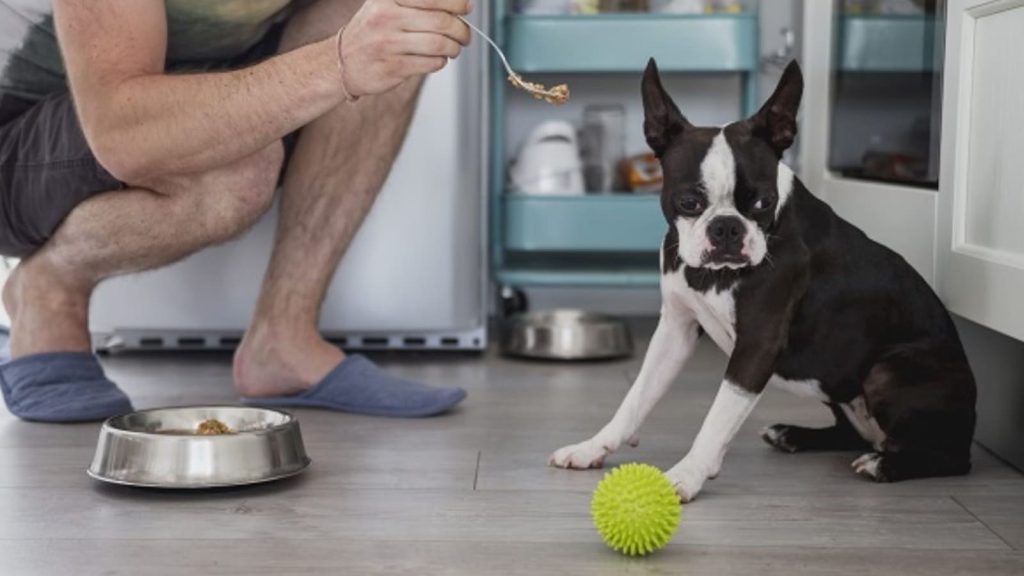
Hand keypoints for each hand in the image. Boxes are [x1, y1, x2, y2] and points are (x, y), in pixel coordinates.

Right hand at [339, 0, 471, 97]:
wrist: (342, 61)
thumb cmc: (373, 31)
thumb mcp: (388, 5)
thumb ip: (419, 2)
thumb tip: (459, 2)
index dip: (456, 2)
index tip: (467, 7)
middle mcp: (386, 18)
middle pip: (441, 22)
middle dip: (461, 30)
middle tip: (465, 35)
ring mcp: (388, 44)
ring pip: (439, 45)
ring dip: (453, 48)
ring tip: (453, 48)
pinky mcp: (392, 67)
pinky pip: (430, 64)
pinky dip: (440, 62)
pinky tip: (436, 58)